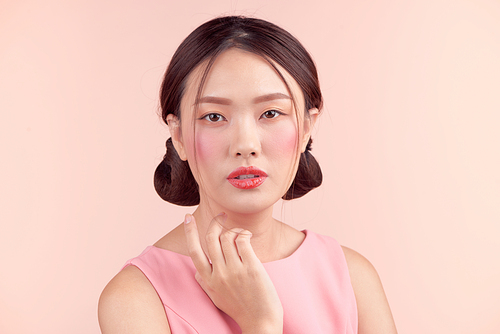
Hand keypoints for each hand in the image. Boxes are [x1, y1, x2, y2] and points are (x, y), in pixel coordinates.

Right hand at [184, 213, 282, 333]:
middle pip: (211, 238)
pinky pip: (242, 241)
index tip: (187, 218)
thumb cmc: (240, 309)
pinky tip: (247, 236)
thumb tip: (196, 271)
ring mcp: (234, 271)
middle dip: (215, 222)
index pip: (194, 251)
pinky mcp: (251, 268)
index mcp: (208, 281)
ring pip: (227, 237)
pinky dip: (243, 233)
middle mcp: (219, 274)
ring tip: (241, 233)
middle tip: (222, 215)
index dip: (190, 232)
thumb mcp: (215, 297)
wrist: (260, 322)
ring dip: (234, 229)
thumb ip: (205, 283)